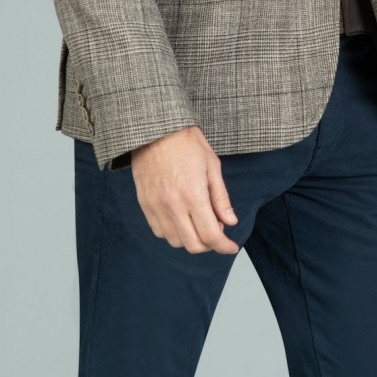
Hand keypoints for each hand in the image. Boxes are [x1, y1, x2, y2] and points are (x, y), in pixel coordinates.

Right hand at [130, 125, 239, 253]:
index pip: (210, 235)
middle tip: (216, 231)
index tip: (231, 246)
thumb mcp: (212, 166)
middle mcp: (173, 205)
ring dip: (191, 238)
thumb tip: (230, 221)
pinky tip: (181, 218)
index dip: (223, 246)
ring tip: (198, 222)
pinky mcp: (145, 204)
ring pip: (175, 241)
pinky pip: (159, 231)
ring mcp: (156, 206)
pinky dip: (173, 232)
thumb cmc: (186, 143)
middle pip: (193, 244)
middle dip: (209, 245)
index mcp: (193, 194)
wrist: (155, 130)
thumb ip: (221, 197)